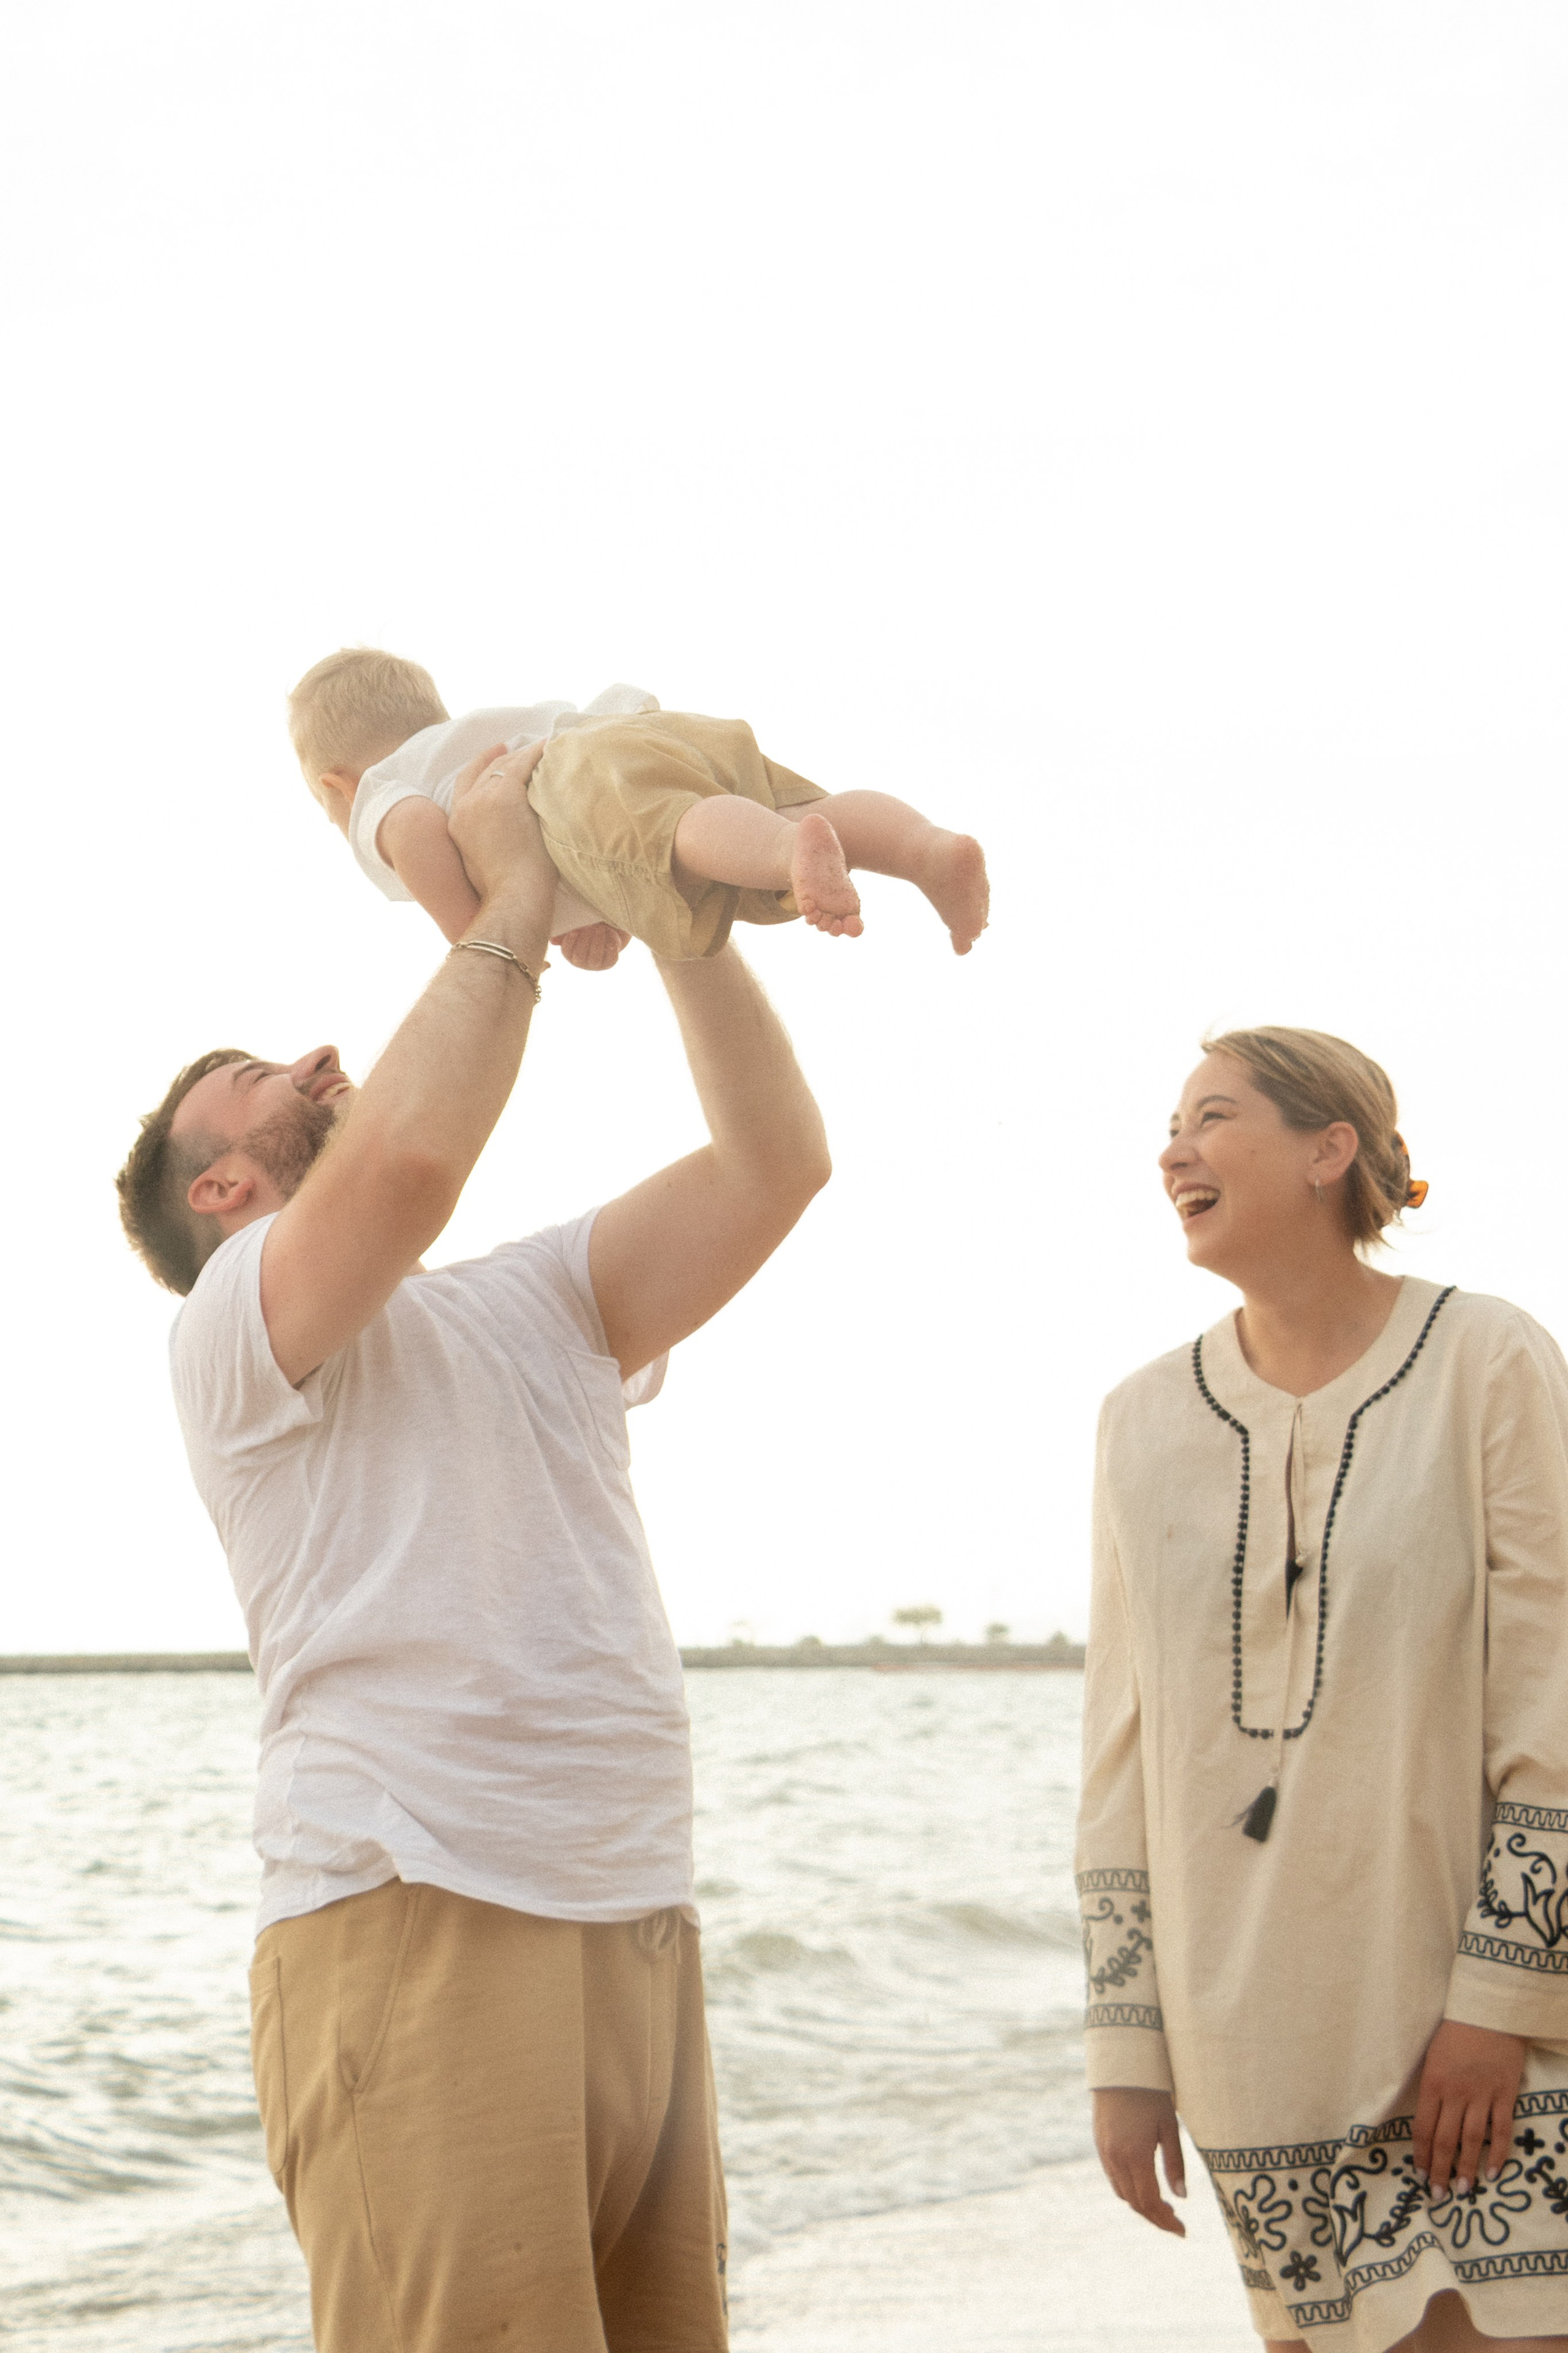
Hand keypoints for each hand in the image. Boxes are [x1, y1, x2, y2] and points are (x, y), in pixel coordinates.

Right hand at [448, 742, 555, 914]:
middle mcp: (466, 806)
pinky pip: (522, 763)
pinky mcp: (506, 794)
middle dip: (503, 756)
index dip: (481, 764)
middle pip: (485, 770)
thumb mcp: (481, 866)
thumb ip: (482, 845)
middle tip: (520, 747)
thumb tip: (499, 842)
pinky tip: (548, 747)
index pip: (466, 782)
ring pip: (503, 764)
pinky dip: (535, 753)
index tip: (496, 752)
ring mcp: (485, 798)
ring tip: (541, 747)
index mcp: (456, 822)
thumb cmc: (506, 893)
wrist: (513, 896)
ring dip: (522, 755)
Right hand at [552, 922, 631, 970]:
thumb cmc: (589, 925)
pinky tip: (610, 934)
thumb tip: (553, 940)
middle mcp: (582, 961)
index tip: (574, 931)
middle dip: (584, 940)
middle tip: (590, 926)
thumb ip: (565, 931)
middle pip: (580, 955)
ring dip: (598, 942)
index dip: (569, 942)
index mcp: (570, 953)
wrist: (609, 928)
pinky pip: (610, 957)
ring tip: (600, 928)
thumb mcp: (577, 925)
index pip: (567, 951)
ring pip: (595, 957)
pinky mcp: (609, 962)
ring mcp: (596, 964)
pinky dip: (610, 946)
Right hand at [1092, 2087, 1186, 2235]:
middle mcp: (1116, 2159)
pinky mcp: (1100, 2146)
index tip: (1182, 2231)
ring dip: (1142, 2206)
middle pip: (1135, 2203)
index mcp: (1135, 2156)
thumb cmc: (1150, 2094)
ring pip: (1122, 2194)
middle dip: (1156, 2218)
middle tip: (1176, 2224)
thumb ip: (1175, 2164)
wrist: (1120, 2068)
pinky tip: (1144, 2186)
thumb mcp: (1169, 2127)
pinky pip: (1114, 2179)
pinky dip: (1129, 2191)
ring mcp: (1104, 2153)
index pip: (1150, 2202)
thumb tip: (1182, 2198)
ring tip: (1163, 2207)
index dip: (1166, 2221)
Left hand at [1412, 2020, 1525, 2199]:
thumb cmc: (1454, 2033)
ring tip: (1463, 2191)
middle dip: (1440, 2171)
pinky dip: (1498, 2154)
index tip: (1420, 2176)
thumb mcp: (1431, 2057)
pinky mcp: (1505, 2094)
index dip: (1421, 2156)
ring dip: (1467, 2168)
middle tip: (1438, 2195)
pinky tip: (1493, 2172)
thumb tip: (1427, 2124)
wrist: (1488, 2011)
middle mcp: (1456, 2093)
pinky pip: (1502, 2130)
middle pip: (1445, 2140)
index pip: (1422, 2129)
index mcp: (1432, 2083)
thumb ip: (1431, 2090)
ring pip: (1472, 2140)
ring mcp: (1482, 2095)